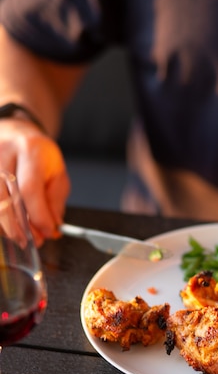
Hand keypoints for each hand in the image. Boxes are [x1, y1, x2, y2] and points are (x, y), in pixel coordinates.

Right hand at [0, 119, 70, 244]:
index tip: (48, 232)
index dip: (38, 216)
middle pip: (5, 198)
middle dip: (20, 226)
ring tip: (19, 237)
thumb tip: (53, 228)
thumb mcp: (56, 174)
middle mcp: (3, 152)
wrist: (16, 132)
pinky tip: (6, 226)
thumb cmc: (38, 155)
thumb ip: (55, 201)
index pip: (29, 189)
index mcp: (30, 151)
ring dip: (6, 226)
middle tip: (31, 241)